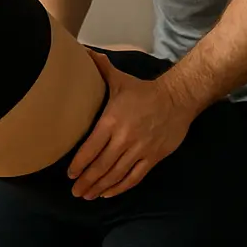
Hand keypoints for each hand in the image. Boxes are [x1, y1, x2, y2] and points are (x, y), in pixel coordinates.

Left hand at [68, 50, 197, 199]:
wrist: (177, 99)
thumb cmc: (144, 91)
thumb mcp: (120, 80)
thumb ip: (100, 69)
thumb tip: (82, 51)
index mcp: (112, 121)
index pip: (91, 147)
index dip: (79, 163)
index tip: (69, 174)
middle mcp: (124, 138)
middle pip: (101, 165)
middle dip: (86, 180)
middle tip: (75, 191)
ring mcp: (140, 150)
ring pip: (116, 174)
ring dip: (100, 186)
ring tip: (88, 195)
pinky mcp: (153, 157)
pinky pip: (134, 177)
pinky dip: (120, 187)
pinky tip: (109, 193)